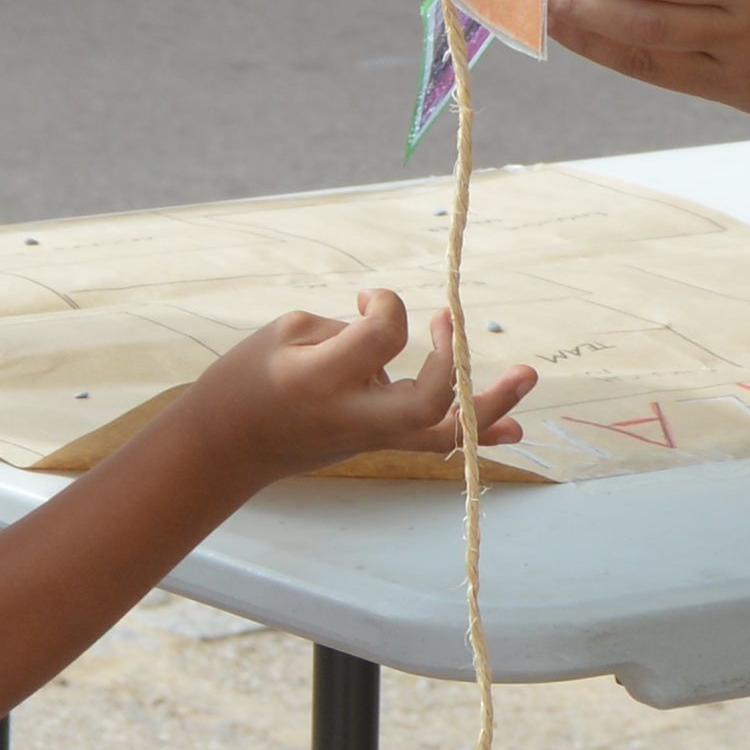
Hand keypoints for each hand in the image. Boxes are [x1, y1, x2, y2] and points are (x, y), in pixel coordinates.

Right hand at [180, 288, 536, 481]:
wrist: (222, 449)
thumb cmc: (245, 381)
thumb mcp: (283, 335)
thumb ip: (346, 331)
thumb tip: (390, 328)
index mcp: (322, 380)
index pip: (381, 337)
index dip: (388, 307)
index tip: (371, 300)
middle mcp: (352, 414)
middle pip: (426, 401)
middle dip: (455, 361)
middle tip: (451, 319)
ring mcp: (367, 436)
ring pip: (439, 431)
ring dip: (488, 405)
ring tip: (526, 376)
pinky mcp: (374, 443)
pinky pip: (431, 442)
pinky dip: (473, 433)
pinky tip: (511, 429)